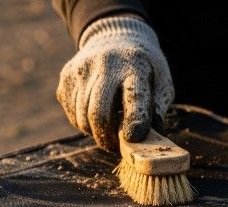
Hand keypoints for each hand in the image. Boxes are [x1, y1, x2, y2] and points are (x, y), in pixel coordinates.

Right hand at [56, 15, 173, 150]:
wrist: (116, 39)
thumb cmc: (142, 72)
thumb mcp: (160, 86)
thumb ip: (157, 113)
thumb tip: (149, 142)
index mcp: (136, 67)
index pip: (134, 97)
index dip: (133, 121)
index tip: (132, 138)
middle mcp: (105, 64)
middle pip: (99, 113)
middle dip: (107, 138)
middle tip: (116, 145)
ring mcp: (82, 69)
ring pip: (82, 118)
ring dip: (96, 133)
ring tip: (108, 129)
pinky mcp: (66, 77)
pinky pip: (72, 114)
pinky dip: (84, 123)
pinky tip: (96, 113)